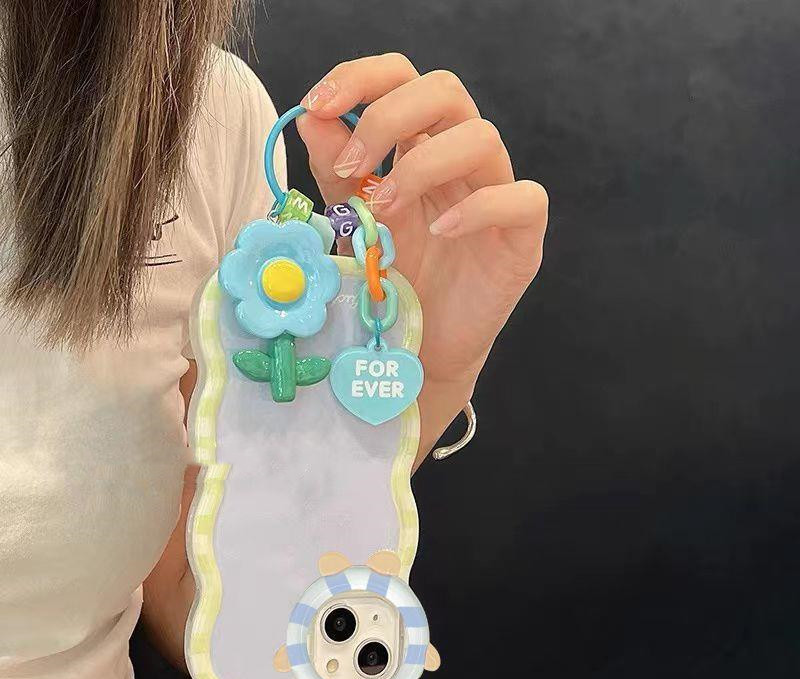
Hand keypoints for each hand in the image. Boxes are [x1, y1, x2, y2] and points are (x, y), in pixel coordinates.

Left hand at [297, 54, 547, 462]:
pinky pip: (523, 199)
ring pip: (483, 137)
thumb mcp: (351, 221)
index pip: (404, 79)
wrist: (418, 346)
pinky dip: (478, 208)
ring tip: (387, 206)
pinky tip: (439, 231)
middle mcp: (459, 161)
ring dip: (425, 164)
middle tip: (356, 165)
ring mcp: (496, 195)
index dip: (363, 78)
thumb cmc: (391, 281)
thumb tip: (312, 116)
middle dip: (391, 115)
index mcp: (419, 146)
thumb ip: (336, 170)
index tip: (320, 105)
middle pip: (446, 91)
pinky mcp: (522, 238)